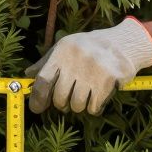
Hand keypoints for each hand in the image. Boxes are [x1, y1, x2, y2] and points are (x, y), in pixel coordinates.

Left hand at [25, 17, 151, 114]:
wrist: (124, 43)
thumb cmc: (90, 47)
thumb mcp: (66, 47)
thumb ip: (46, 62)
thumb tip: (28, 75)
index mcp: (62, 51)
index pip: (43, 80)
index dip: (37, 98)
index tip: (37, 108)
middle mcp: (76, 60)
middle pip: (60, 98)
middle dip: (62, 104)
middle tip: (69, 99)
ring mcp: (93, 70)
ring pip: (77, 106)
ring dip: (79, 106)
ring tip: (86, 95)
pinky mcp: (109, 80)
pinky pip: (94, 107)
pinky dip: (94, 107)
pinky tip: (99, 96)